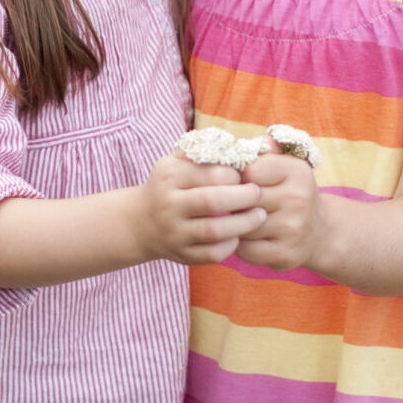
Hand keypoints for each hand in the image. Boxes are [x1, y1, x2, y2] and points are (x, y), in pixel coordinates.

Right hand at [137, 153, 264, 266]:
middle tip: (259, 195)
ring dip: (244, 224)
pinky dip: (231, 246)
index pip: (211, 173)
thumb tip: (241, 147)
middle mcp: (169, 204)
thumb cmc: (171, 186)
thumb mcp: (178, 161)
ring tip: (259, 216)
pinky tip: (238, 235)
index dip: (235, 175)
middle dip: (244, 198)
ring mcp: (174, 232)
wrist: (142, 222)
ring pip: (215, 231)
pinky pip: (212, 254)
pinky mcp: (182, 255)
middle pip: (213, 201)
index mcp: (170, 176)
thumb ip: (205, 152)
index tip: (244, 176)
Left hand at [235, 153, 323, 271]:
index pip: (250, 169)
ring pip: (242, 225)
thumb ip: (264, 148)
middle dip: (233, 201)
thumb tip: (238, 144)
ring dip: (235, 223)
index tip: (240, 180)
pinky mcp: (285, 254)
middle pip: (244, 199)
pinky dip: (240, 244)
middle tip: (231, 201)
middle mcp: (298, 200)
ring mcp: (293, 229)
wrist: (321, 232)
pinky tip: (248, 237)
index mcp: (297, 172)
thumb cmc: (291, 192)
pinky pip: (245, 249)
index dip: (238, 176)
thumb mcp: (285, 164)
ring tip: (240, 218)